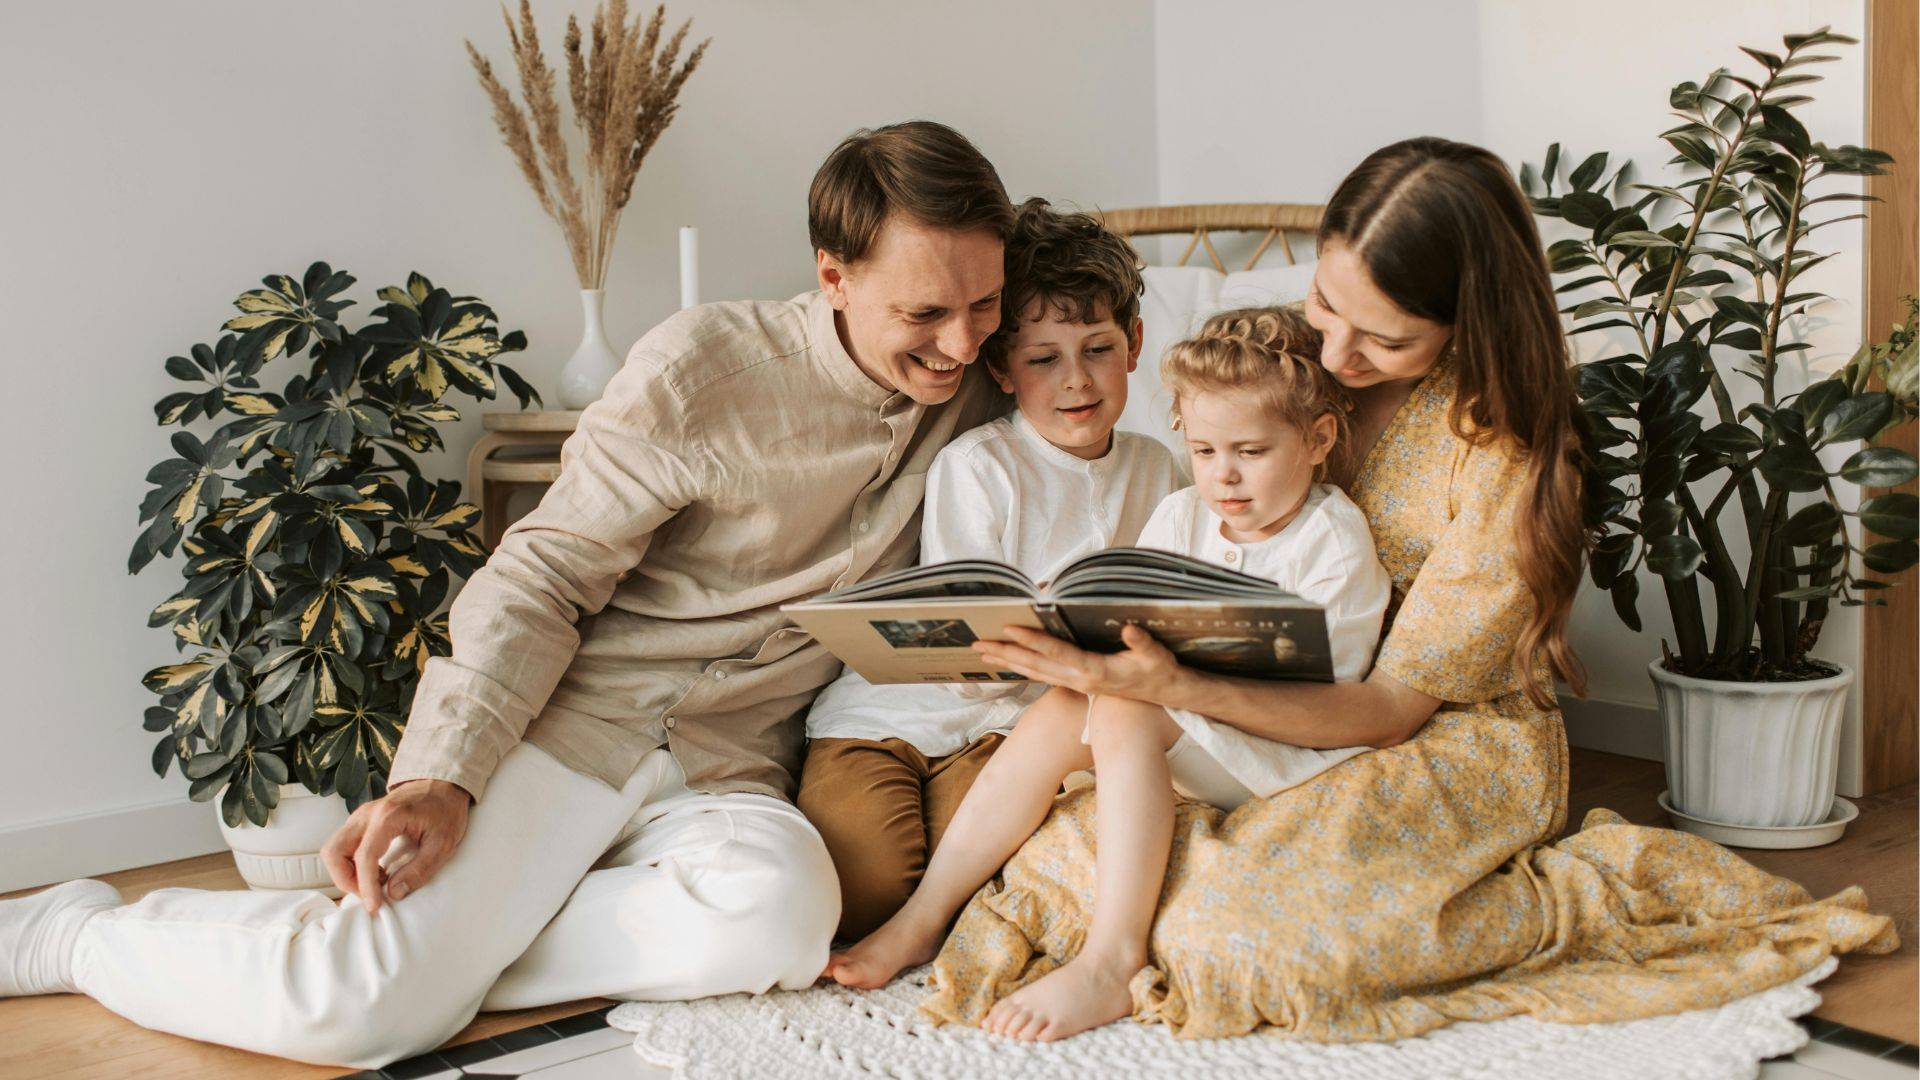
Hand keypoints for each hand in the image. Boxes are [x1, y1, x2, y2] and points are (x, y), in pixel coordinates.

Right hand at [321, 779, 470, 914]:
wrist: (442, 785)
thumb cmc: (445, 810)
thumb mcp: (443, 844)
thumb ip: (419, 870)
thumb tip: (393, 893)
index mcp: (388, 816)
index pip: (365, 856)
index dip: (365, 886)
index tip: (374, 906)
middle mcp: (366, 814)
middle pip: (333, 851)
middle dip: (344, 880)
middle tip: (369, 893)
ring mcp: (360, 816)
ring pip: (333, 849)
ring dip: (346, 873)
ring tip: (376, 881)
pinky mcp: (360, 821)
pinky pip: (342, 846)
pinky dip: (350, 864)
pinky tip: (376, 871)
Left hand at [972, 624, 1180, 700]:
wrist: (1164, 694)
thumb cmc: (1159, 671)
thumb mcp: (1156, 655)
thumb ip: (1142, 642)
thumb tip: (1129, 628)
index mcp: (1094, 670)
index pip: (1056, 652)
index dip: (1032, 640)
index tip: (1009, 628)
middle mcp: (1079, 679)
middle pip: (1035, 664)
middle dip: (1006, 653)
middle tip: (978, 643)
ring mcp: (1076, 683)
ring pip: (1035, 672)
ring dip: (1008, 661)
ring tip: (983, 652)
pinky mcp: (1076, 683)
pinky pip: (1043, 675)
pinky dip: (1023, 667)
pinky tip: (1010, 661)